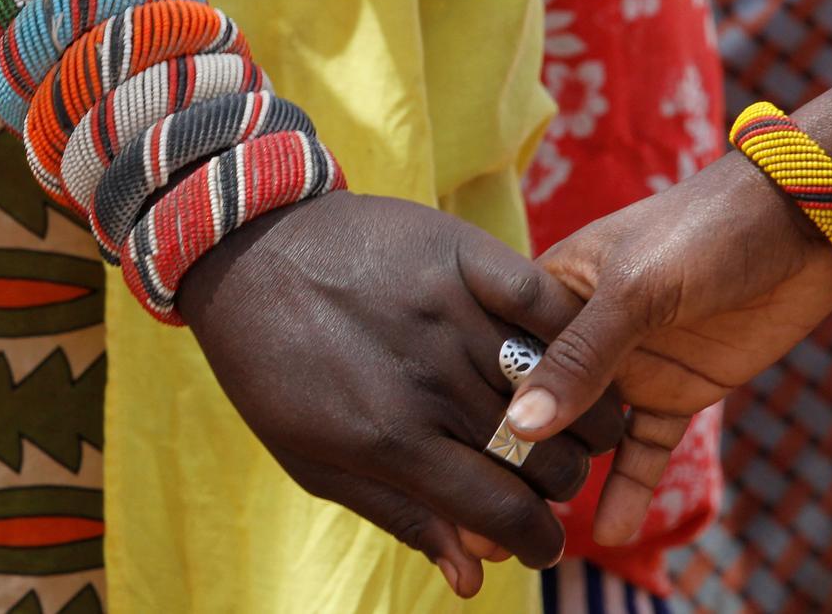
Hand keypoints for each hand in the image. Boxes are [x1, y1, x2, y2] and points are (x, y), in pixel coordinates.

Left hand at [178, 191, 623, 596]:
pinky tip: (572, 356)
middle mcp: (431, 382)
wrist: (249, 251)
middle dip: (560, 486)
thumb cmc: (274, 366)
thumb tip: (474, 580)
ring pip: (564, 385)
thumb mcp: (314, 460)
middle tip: (548, 480)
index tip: (543, 544)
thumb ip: (401, 515)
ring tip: (569, 423)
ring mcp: (453, 314)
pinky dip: (575, 336)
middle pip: (544, 455)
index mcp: (393, 441)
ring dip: (582, 417)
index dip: (537, 541)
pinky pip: (550, 303)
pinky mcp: (466, 257)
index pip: (502, 511)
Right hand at [505, 153, 831, 543]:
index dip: (482, 402)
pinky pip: (645, 449)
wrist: (804, 223)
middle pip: (543, 402)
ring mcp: (632, 364)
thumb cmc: (705, 230)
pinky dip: (631, 487)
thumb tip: (519, 427)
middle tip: (492, 516)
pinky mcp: (677, 390)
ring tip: (542, 534)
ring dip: (571, 475)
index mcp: (556, 288)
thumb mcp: (636, 288)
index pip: (502, 352)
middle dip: (523, 453)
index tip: (456, 458)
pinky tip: (611, 531)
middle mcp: (584, 330)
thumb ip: (579, 357)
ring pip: (590, 433)